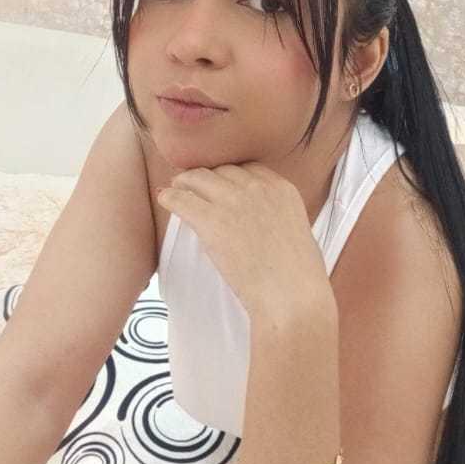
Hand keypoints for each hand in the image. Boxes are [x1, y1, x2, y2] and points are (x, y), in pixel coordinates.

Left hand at [157, 164, 334, 320]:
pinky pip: (181, 199)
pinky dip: (170, 197)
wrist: (290, 294)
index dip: (230, 176)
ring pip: (199, 178)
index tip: (221, 184)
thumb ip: (277, 218)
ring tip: (176, 189)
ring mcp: (234, 201)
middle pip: (222, 170)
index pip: (248, 169)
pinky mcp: (212, 220)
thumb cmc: (298, 276)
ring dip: (185, 182)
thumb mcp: (297, 232)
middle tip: (194, 186)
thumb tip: (260, 224)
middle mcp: (258, 188)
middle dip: (208, 178)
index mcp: (282, 189)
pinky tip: (165, 200)